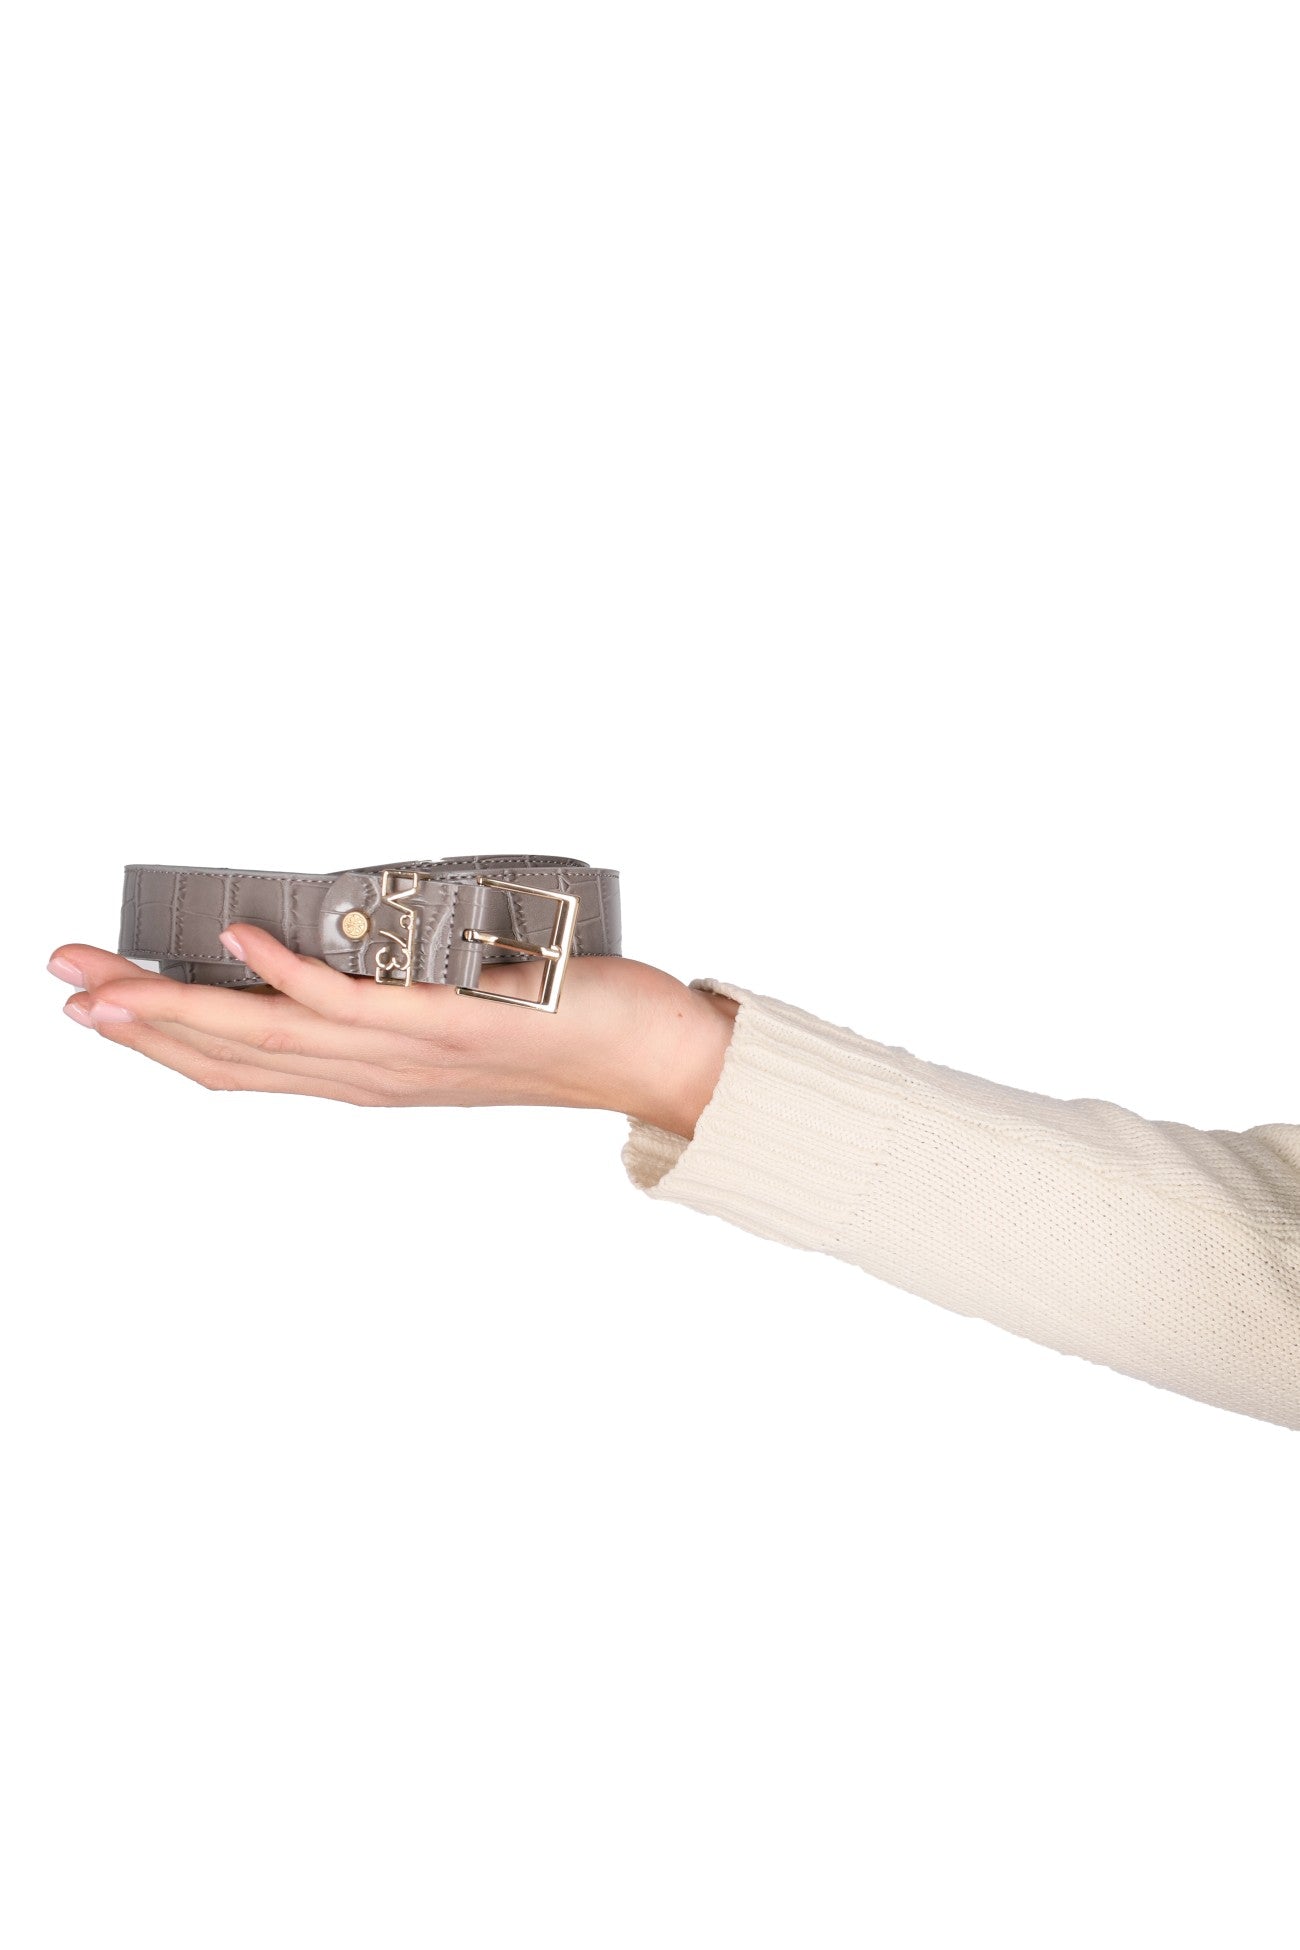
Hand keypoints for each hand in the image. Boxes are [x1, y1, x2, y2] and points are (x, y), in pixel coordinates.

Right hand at [46, 928, 739, 1139]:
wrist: (650, 1054)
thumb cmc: (559, 1024)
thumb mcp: (453, 1008)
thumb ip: (392, 991)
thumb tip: (338, 940)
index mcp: (368, 1075)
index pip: (241, 1068)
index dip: (160, 1043)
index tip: (95, 1009)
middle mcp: (374, 1076)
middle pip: (231, 1054)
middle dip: (137, 1020)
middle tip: (60, 982)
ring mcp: (407, 1055)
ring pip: (268, 1036)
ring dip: (179, 1003)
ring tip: (105, 973)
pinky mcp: (449, 1025)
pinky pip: (352, 1004)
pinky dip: (287, 973)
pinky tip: (237, 937)